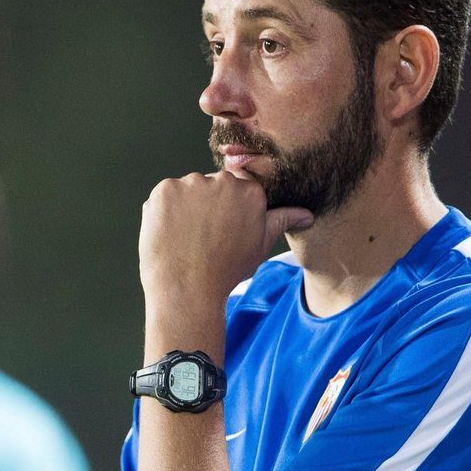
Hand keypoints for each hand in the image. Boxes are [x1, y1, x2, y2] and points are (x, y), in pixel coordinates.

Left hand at [139, 171, 312, 311]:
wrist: (189, 289)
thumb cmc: (226, 270)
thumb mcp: (260, 245)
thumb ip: (280, 221)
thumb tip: (306, 214)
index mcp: (250, 191)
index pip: (237, 186)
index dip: (226, 209)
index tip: (220, 227)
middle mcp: (223, 181)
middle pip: (211, 185)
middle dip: (206, 206)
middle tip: (203, 237)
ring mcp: (191, 184)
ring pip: (187, 190)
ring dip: (184, 207)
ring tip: (186, 237)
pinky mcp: (164, 190)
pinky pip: (164, 196)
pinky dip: (164, 212)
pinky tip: (171, 234)